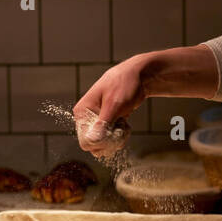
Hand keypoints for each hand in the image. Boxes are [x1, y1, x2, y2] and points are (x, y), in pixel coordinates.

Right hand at [74, 46, 219, 155]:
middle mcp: (86, 118)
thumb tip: (92, 140)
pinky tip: (125, 125)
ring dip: (116, 138)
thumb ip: (102, 124)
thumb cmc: (124, 85)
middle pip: (94, 144)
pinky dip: (119, 135)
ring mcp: (96, 120)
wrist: (139, 76)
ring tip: (125, 126)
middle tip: (122, 129)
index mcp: (82, 112)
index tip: (115, 133)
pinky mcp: (106, 122)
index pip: (85, 140)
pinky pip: (110, 138)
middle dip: (110, 141)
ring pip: (103, 142)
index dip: (101, 142)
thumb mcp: (114, 105)